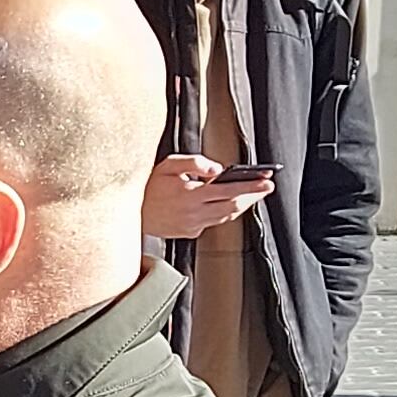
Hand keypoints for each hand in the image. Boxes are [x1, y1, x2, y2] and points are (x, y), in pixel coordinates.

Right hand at [141, 154, 272, 238]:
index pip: (230, 191)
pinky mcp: (189, 232)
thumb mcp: (168, 165)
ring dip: (241, 206)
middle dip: (253, 196)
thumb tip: (216, 169)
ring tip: (251, 195)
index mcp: (191, 195)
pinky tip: (226, 204)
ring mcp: (193, 225)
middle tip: (266, 188)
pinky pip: (212, 222)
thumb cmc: (147, 187)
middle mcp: (194, 213)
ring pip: (226, 216)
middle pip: (234, 206)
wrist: (130, 213)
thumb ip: (194, 163)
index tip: (266, 181)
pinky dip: (223, 212)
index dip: (251, 186)